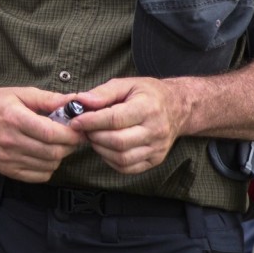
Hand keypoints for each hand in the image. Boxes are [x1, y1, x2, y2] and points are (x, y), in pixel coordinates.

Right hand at [0, 86, 84, 183]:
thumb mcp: (20, 93)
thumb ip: (49, 99)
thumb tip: (75, 101)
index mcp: (14, 118)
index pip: (51, 133)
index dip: (71, 134)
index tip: (78, 129)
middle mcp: (10, 141)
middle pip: (53, 152)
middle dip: (69, 145)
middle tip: (70, 137)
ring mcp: (8, 158)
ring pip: (49, 165)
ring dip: (59, 156)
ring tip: (56, 144)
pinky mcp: (8, 170)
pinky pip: (40, 176)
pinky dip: (48, 167)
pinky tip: (44, 155)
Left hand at [69, 77, 187, 173]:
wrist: (178, 108)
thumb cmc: (149, 94)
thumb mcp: (127, 84)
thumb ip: (103, 92)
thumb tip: (81, 101)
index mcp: (148, 108)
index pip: (115, 119)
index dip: (91, 121)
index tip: (75, 121)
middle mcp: (156, 130)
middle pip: (117, 141)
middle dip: (94, 136)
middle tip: (84, 129)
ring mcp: (157, 148)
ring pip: (122, 158)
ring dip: (100, 149)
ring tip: (94, 137)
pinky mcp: (155, 160)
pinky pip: (128, 168)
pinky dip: (110, 160)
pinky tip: (106, 148)